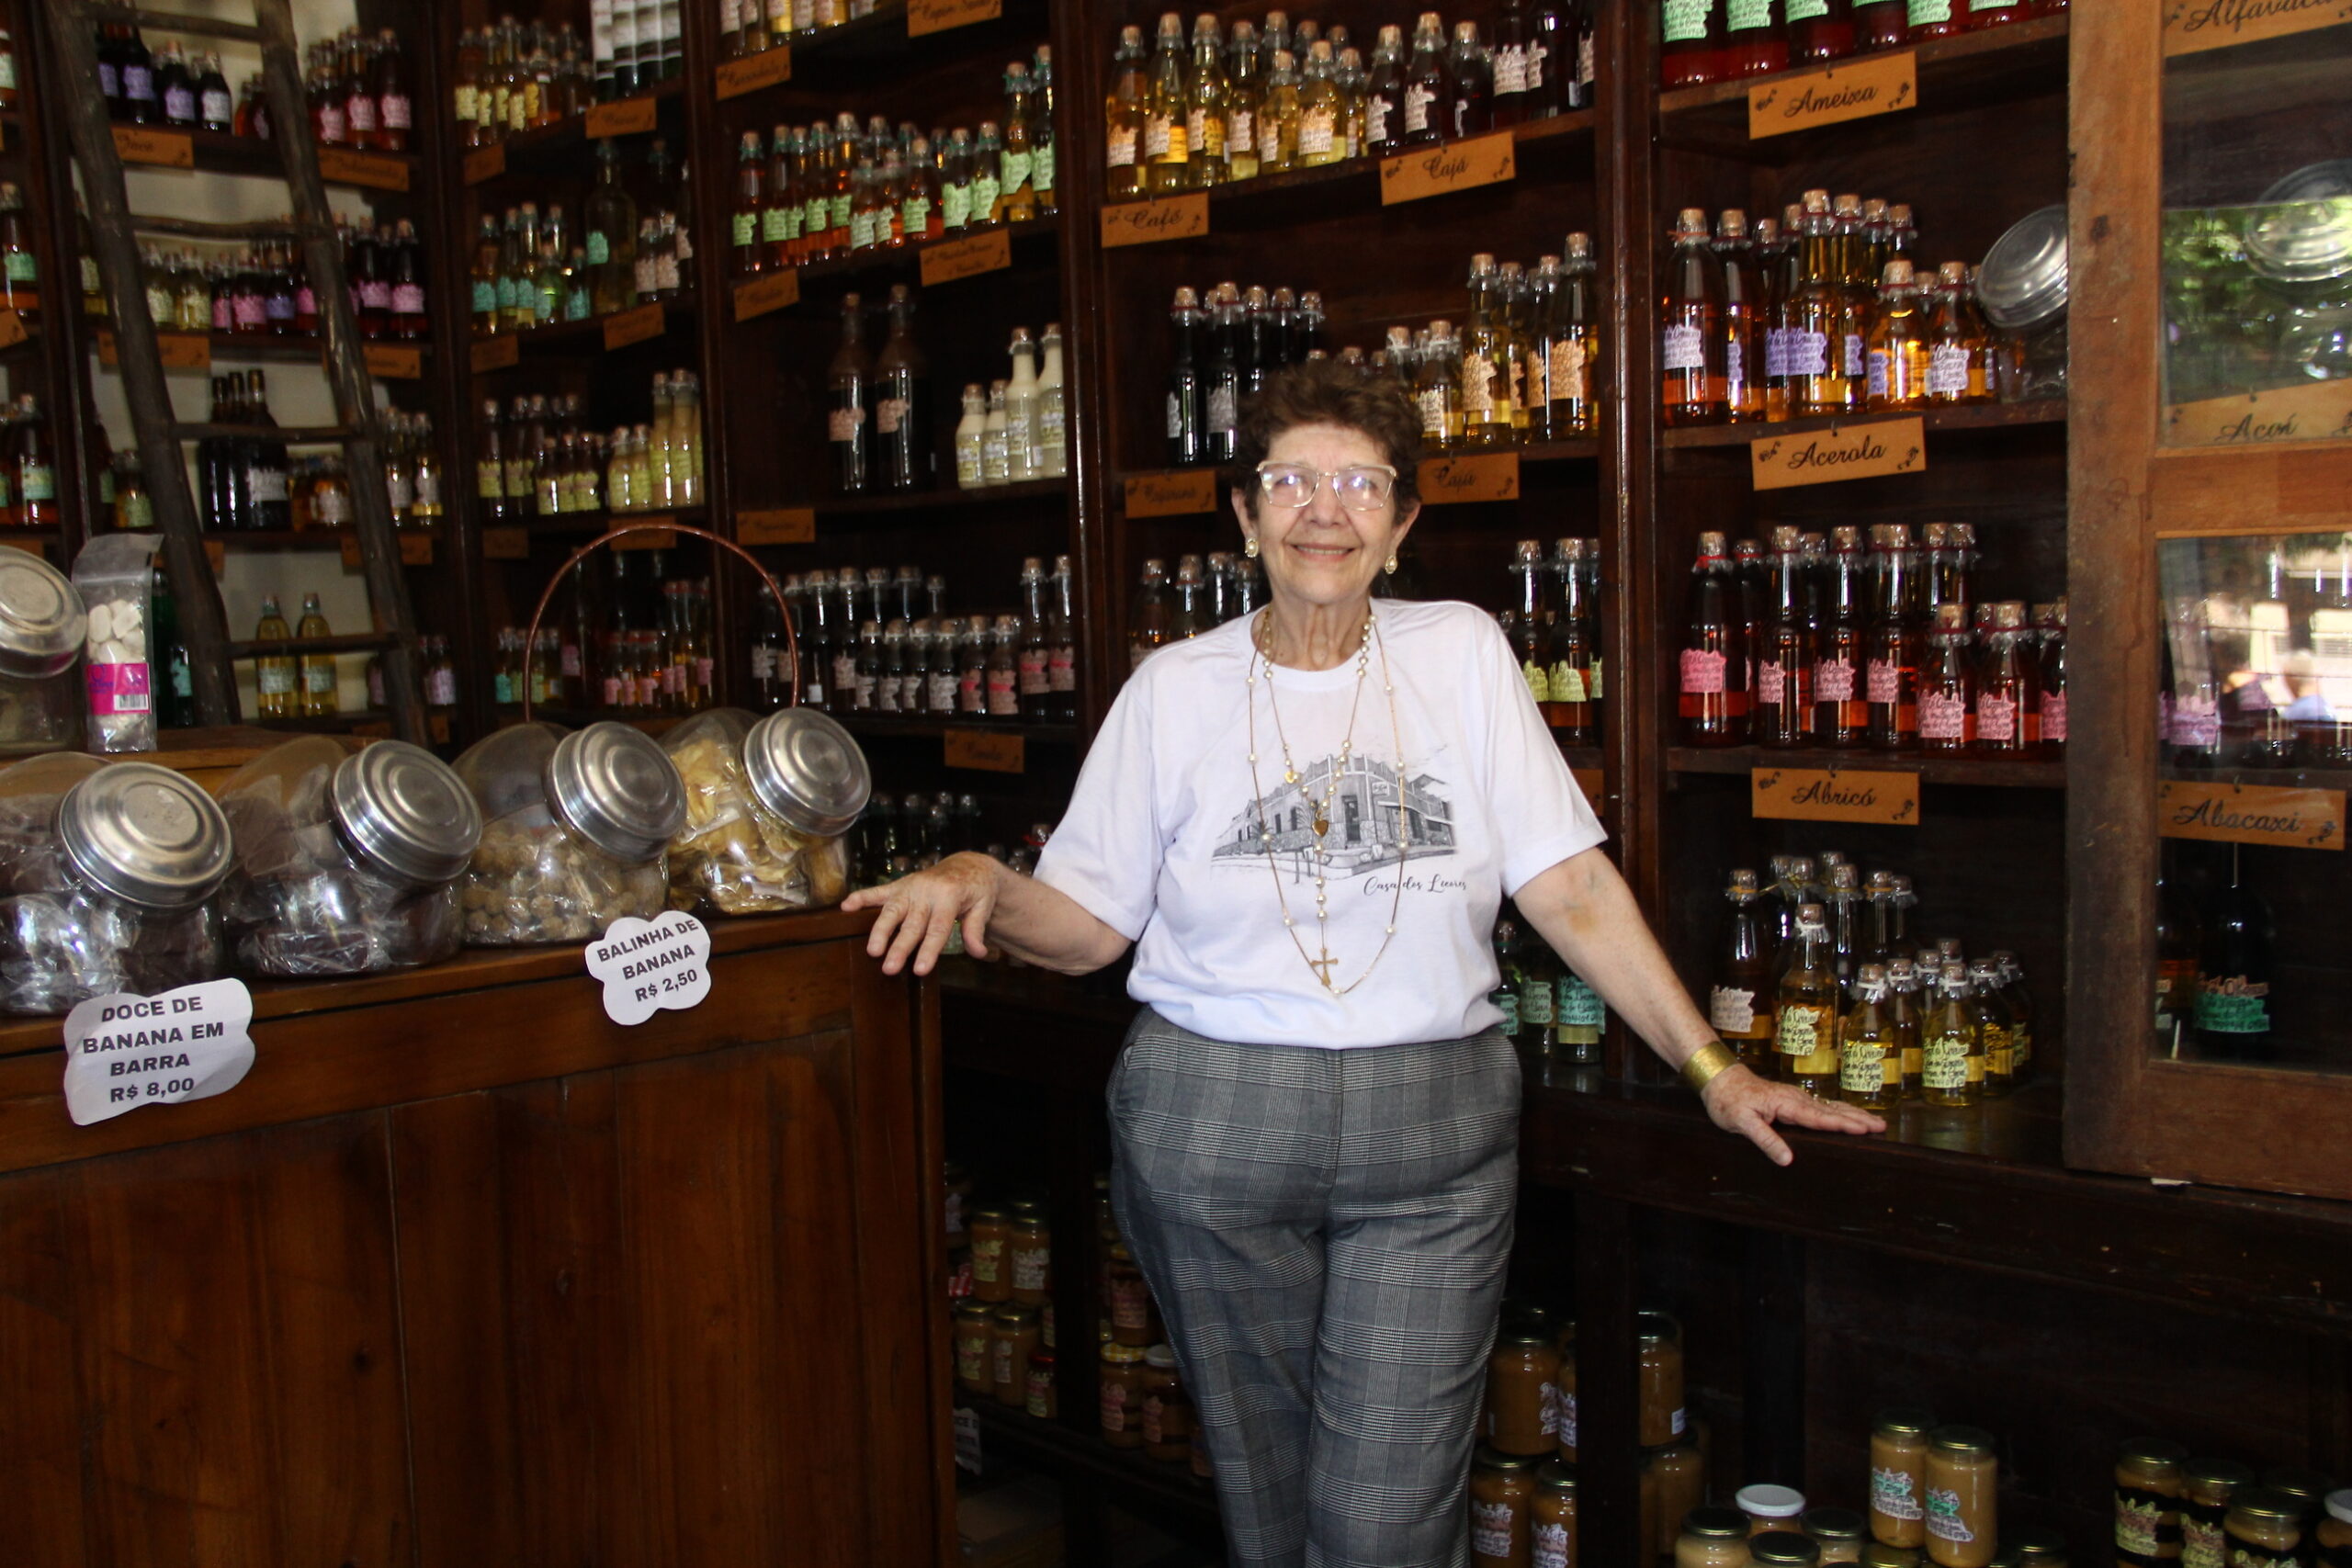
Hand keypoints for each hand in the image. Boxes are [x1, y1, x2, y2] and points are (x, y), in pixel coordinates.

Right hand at [840, 853, 1003, 977]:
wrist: (968, 865)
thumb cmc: (976, 890)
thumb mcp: (983, 906)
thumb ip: (976, 929)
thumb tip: (978, 953)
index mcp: (949, 895)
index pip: (937, 928)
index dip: (929, 950)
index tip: (919, 970)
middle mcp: (926, 890)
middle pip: (911, 923)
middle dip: (899, 947)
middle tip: (889, 969)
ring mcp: (910, 887)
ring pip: (891, 910)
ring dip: (880, 930)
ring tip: (872, 951)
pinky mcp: (899, 885)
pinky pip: (878, 891)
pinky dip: (862, 897)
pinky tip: (845, 906)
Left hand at [1699, 1064, 1884, 1166]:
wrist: (1719, 1079)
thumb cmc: (1728, 1100)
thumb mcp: (1741, 1123)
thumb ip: (1765, 1139)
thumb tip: (1787, 1159)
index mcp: (1786, 1104)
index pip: (1819, 1118)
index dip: (1842, 1125)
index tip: (1864, 1129)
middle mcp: (1795, 1099)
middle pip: (1832, 1111)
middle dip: (1858, 1119)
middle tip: (1882, 1126)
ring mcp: (1796, 1098)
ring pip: (1830, 1107)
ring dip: (1853, 1114)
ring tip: (1876, 1122)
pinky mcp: (1793, 1100)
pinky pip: (1822, 1106)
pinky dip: (1839, 1111)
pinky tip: (1848, 1115)